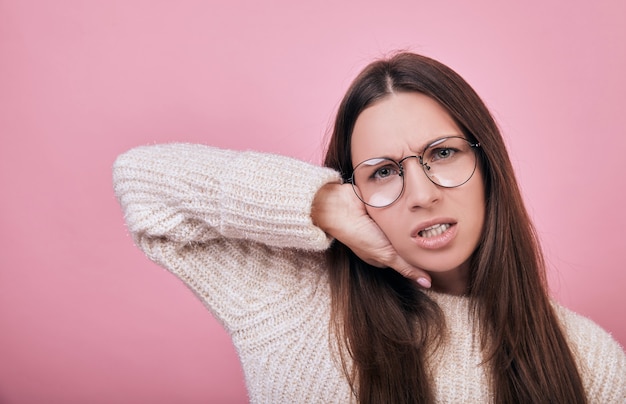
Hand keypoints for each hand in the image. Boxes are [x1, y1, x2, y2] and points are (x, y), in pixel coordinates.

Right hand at [312, 183, 430, 287]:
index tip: (435, 251)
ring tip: (424, 214)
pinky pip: (399, 207)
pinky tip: (411, 204)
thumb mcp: (386, 254)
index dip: (419, 254)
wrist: (340, 206)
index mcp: (382, 254)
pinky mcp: (383, 207)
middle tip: (434, 229)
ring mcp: (382, 223)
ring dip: (412, 219)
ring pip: (405, 224)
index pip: (406, 258)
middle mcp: (382, 239)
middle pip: (407, 241)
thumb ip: (406, 267)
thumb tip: (427, 283)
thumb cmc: (358, 234)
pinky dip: (404, 206)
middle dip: (418, 235)